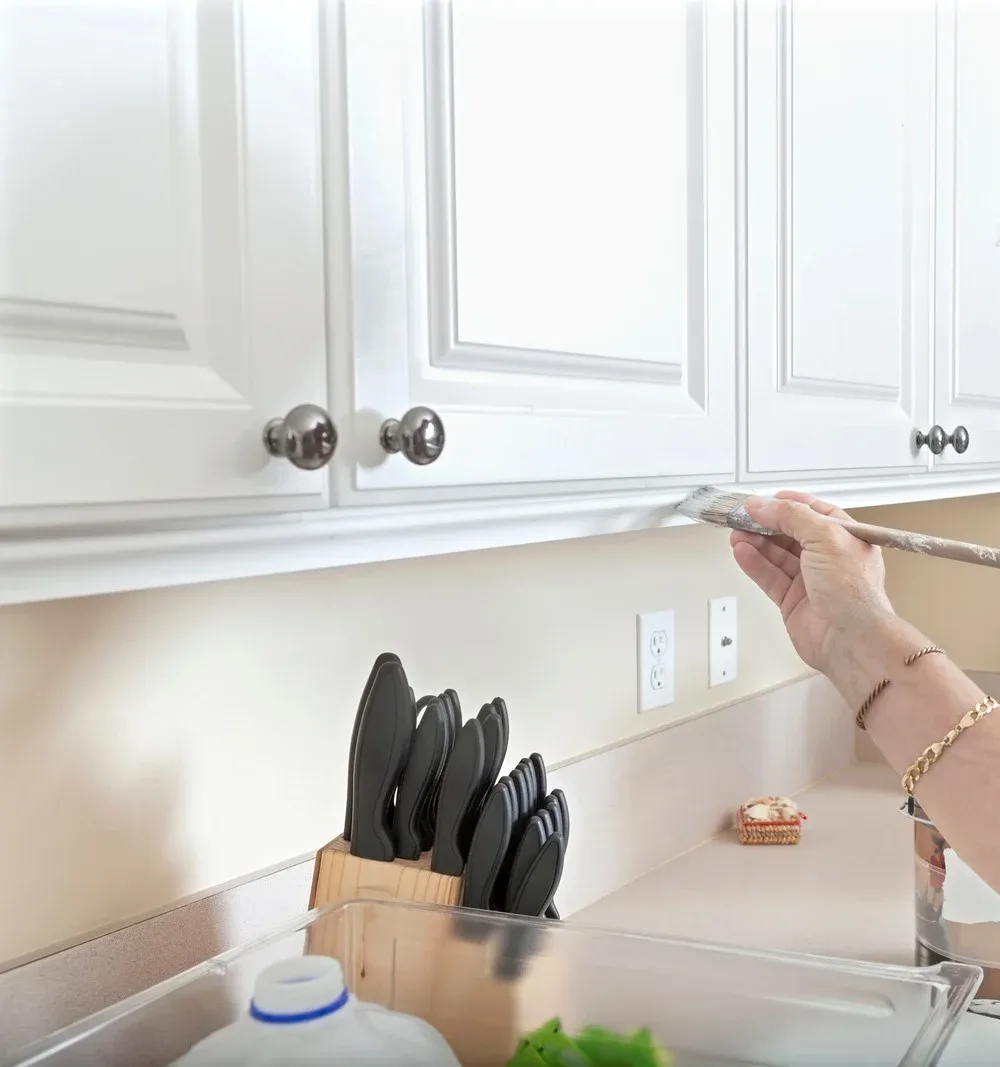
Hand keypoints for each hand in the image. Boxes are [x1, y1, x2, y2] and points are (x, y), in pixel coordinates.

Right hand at [730, 491, 892, 672]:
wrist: (851, 639)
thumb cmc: (853, 591)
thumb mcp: (826, 537)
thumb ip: (791, 516)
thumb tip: (762, 505)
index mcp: (846, 538)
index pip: (814, 513)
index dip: (789, 504)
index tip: (764, 500)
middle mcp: (828, 558)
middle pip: (790, 533)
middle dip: (765, 524)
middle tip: (741, 516)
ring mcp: (809, 580)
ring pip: (776, 555)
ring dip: (755, 542)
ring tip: (735, 533)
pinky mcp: (792, 600)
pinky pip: (769, 576)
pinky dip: (754, 564)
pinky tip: (741, 552)